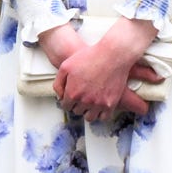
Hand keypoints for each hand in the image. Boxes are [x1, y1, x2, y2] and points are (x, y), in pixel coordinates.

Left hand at [39, 17, 160, 120]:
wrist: (113, 55)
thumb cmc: (89, 57)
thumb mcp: (66, 66)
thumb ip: (58, 83)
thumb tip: (59, 96)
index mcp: (72, 93)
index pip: (66, 106)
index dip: (68, 101)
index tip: (72, 98)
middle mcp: (84, 101)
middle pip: (77, 112)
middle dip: (78, 105)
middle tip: (82, 97)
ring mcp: (98, 104)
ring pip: (90, 118)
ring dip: (88, 112)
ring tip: (90, 103)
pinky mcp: (111, 104)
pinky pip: (104, 118)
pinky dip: (101, 114)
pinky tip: (100, 106)